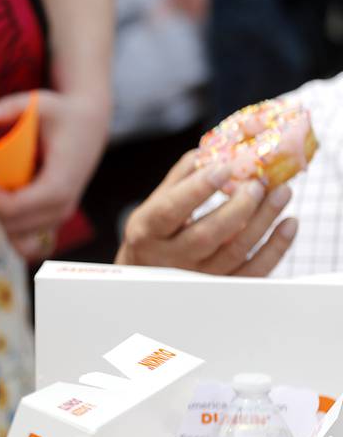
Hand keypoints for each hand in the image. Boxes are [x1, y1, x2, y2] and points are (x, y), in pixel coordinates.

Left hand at [0, 89, 107, 260]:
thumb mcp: (39, 103)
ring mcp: (60, 215)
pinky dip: (10, 226)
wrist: (91, 125)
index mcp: (58, 185)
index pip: (13, 208)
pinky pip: (28, 238)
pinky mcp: (56, 217)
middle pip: (12, 224)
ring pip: (18, 235)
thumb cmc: (63, 113)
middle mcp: (62, 207)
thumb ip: (10, 106)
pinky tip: (3, 201)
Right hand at [116, 150, 297, 275]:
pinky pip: (252, 273)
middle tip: (258, 184)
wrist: (149, 274)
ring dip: (263, 221)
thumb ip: (181, 178)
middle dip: (237, 208)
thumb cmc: (155, 233)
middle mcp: (169, 258)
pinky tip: (288, 224)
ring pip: (234, 253)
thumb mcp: (155, 204)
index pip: (170, 210)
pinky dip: (276, 249)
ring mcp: (196, 276)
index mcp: (148, 231)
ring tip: (282, 193)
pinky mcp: (219, 286)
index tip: (225, 167)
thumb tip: (213, 150)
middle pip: (205, 236)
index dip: (197, 189)